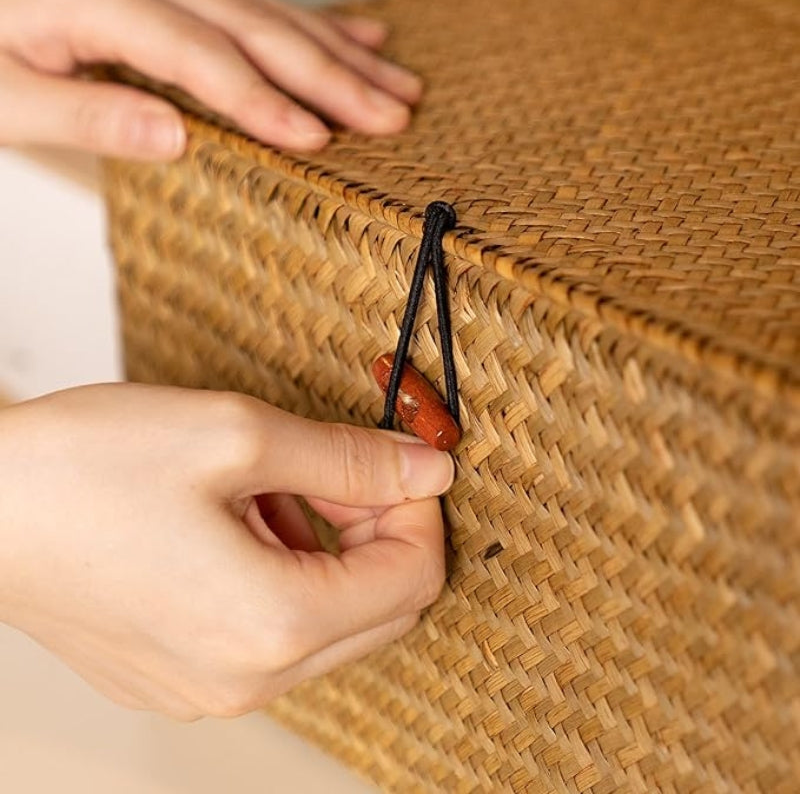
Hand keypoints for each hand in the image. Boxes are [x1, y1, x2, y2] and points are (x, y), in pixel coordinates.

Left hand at [0, 0, 420, 158]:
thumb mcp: (7, 99)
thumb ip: (87, 117)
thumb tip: (175, 137)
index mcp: (99, 0)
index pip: (199, 55)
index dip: (261, 99)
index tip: (316, 138)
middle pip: (255, 26)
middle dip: (330, 77)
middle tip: (392, 117)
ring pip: (272, 13)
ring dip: (343, 53)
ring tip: (400, 87)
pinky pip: (262, 4)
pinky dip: (320, 25)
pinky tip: (364, 36)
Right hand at [0, 383, 452, 719]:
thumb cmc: (87, 469)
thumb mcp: (238, 436)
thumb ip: (350, 459)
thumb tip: (428, 468)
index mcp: (272, 623)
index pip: (413, 576)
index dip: (418, 508)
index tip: (397, 461)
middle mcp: (248, 679)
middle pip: (382, 608)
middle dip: (378, 530)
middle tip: (335, 469)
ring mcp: (212, 689)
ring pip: (332, 623)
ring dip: (330, 550)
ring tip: (273, 489)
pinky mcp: (184, 680)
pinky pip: (276, 636)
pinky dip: (287, 576)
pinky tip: (240, 523)